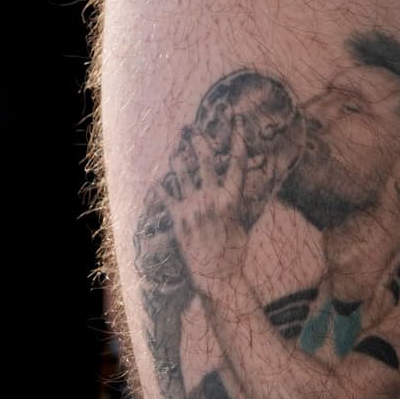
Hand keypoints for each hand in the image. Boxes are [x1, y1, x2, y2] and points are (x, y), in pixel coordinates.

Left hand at [163, 129, 248, 300]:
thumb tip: (238, 190)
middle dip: (197, 140)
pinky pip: (166, 196)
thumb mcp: (242, 224)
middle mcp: (211, 199)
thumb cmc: (234, 253)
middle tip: (190, 128)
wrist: (217, 277)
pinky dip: (161, 187)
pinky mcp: (178, 219)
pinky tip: (157, 181)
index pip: (237, 162)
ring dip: (178, 158)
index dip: (238, 138)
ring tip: (175, 150)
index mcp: (232, 199)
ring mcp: (192, 207)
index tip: (236, 121)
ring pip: (181, 173)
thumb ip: (237, 203)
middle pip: (204, 159)